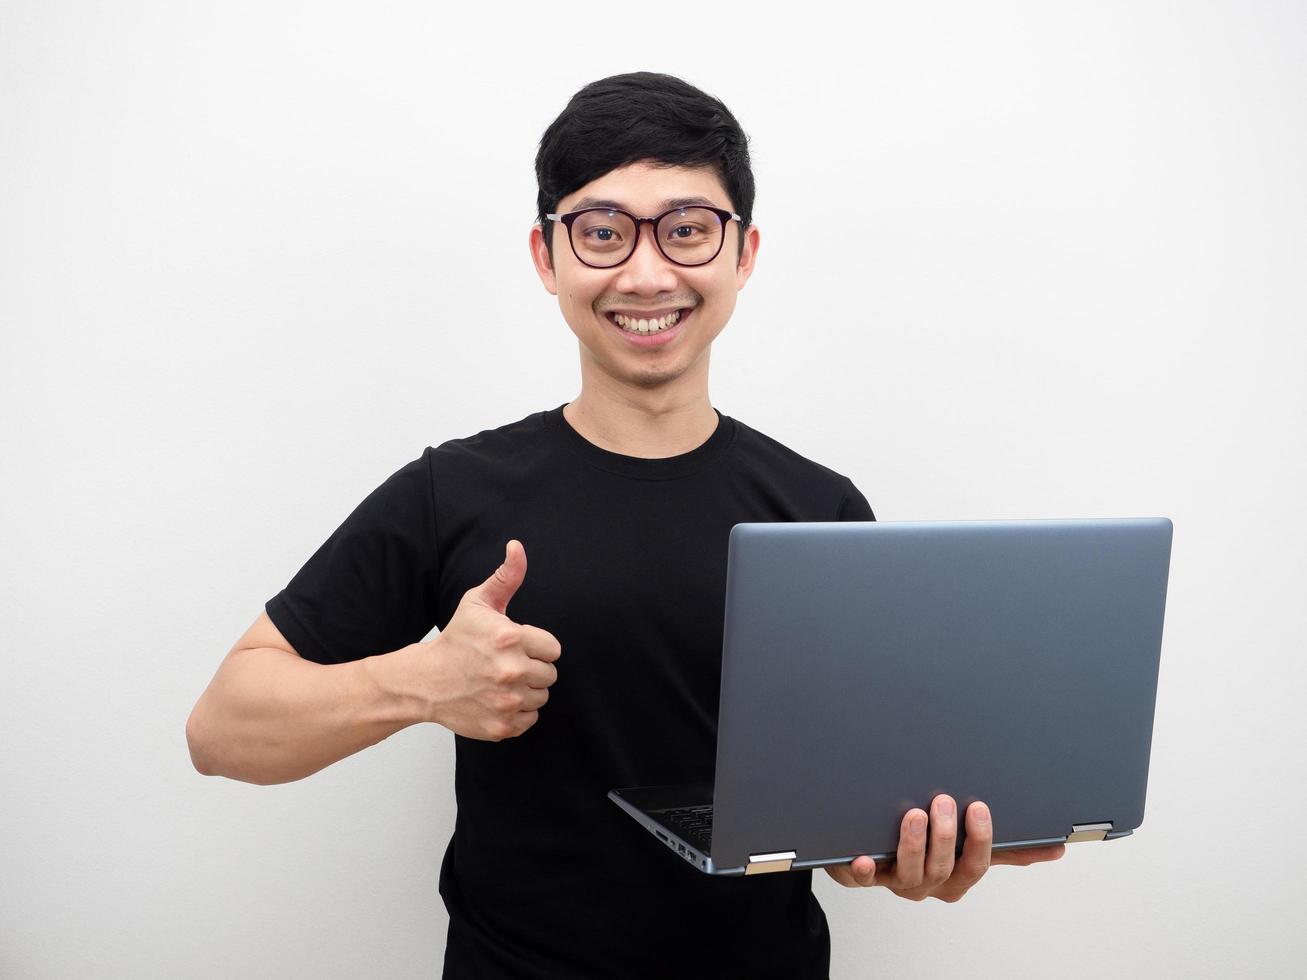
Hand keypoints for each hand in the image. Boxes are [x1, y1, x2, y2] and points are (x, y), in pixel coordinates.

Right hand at [406, 539, 560, 740]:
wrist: (426, 681)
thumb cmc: (456, 640)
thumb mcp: (478, 603)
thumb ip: (506, 576)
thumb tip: (517, 547)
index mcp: (510, 639)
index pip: (553, 649)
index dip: (537, 646)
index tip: (517, 647)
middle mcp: (511, 671)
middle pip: (550, 674)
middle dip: (532, 668)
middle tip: (506, 665)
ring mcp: (507, 701)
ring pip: (541, 697)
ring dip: (526, 691)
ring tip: (501, 681)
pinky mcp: (502, 726)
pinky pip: (530, 720)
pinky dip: (518, 713)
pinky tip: (498, 699)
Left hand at [824, 795, 1065, 901]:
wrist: (876, 856)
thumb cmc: (929, 849)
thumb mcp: (969, 847)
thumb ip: (1006, 849)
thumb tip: (1056, 848)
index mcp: (956, 876)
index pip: (976, 865)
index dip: (979, 839)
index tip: (979, 807)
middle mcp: (930, 884)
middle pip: (943, 868)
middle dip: (946, 836)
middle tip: (944, 801)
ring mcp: (898, 881)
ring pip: (911, 871)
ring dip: (913, 843)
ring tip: (914, 815)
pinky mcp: (865, 875)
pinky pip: (866, 879)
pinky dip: (865, 870)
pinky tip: (864, 859)